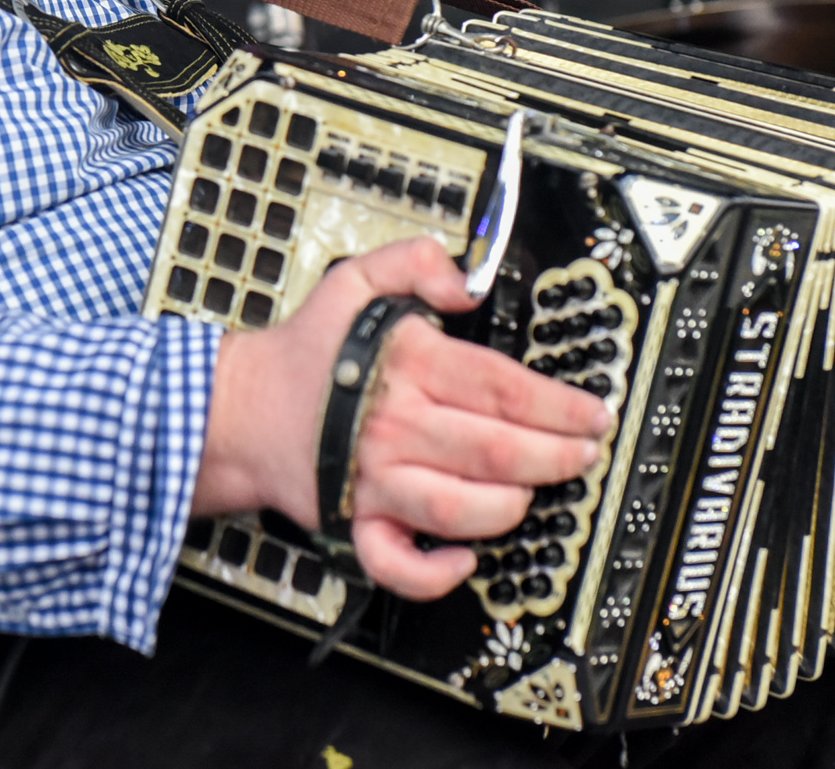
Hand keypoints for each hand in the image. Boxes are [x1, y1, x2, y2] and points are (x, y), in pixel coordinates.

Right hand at [192, 235, 613, 600]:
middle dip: (555, 456)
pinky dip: (432, 572)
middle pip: (495, 450)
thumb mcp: (356, 280)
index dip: (559, 404)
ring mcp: (375, 478)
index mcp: (406, 363)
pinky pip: (395, 561)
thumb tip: (467, 280)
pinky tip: (463, 560)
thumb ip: (415, 262)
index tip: (594, 414)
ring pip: (458, 506)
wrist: (241, 408)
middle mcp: (394, 424)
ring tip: (532, 493)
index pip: (502, 387)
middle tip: (583, 455)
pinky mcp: (354, 520)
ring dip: (508, 507)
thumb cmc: (308, 353)